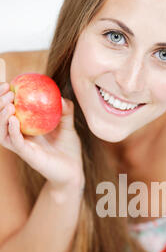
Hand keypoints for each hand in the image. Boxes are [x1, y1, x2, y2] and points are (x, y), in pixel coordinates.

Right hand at [0, 57, 84, 187]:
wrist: (74, 172)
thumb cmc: (68, 149)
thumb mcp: (68, 126)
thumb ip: (65, 111)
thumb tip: (61, 97)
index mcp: (26, 126)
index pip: (8, 107)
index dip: (3, 93)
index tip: (7, 79)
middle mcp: (20, 135)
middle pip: (0, 117)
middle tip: (7, 90)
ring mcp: (22, 146)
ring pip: (2, 130)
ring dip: (0, 115)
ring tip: (7, 102)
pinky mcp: (27, 156)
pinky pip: (15, 142)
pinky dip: (11, 130)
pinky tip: (12, 118)